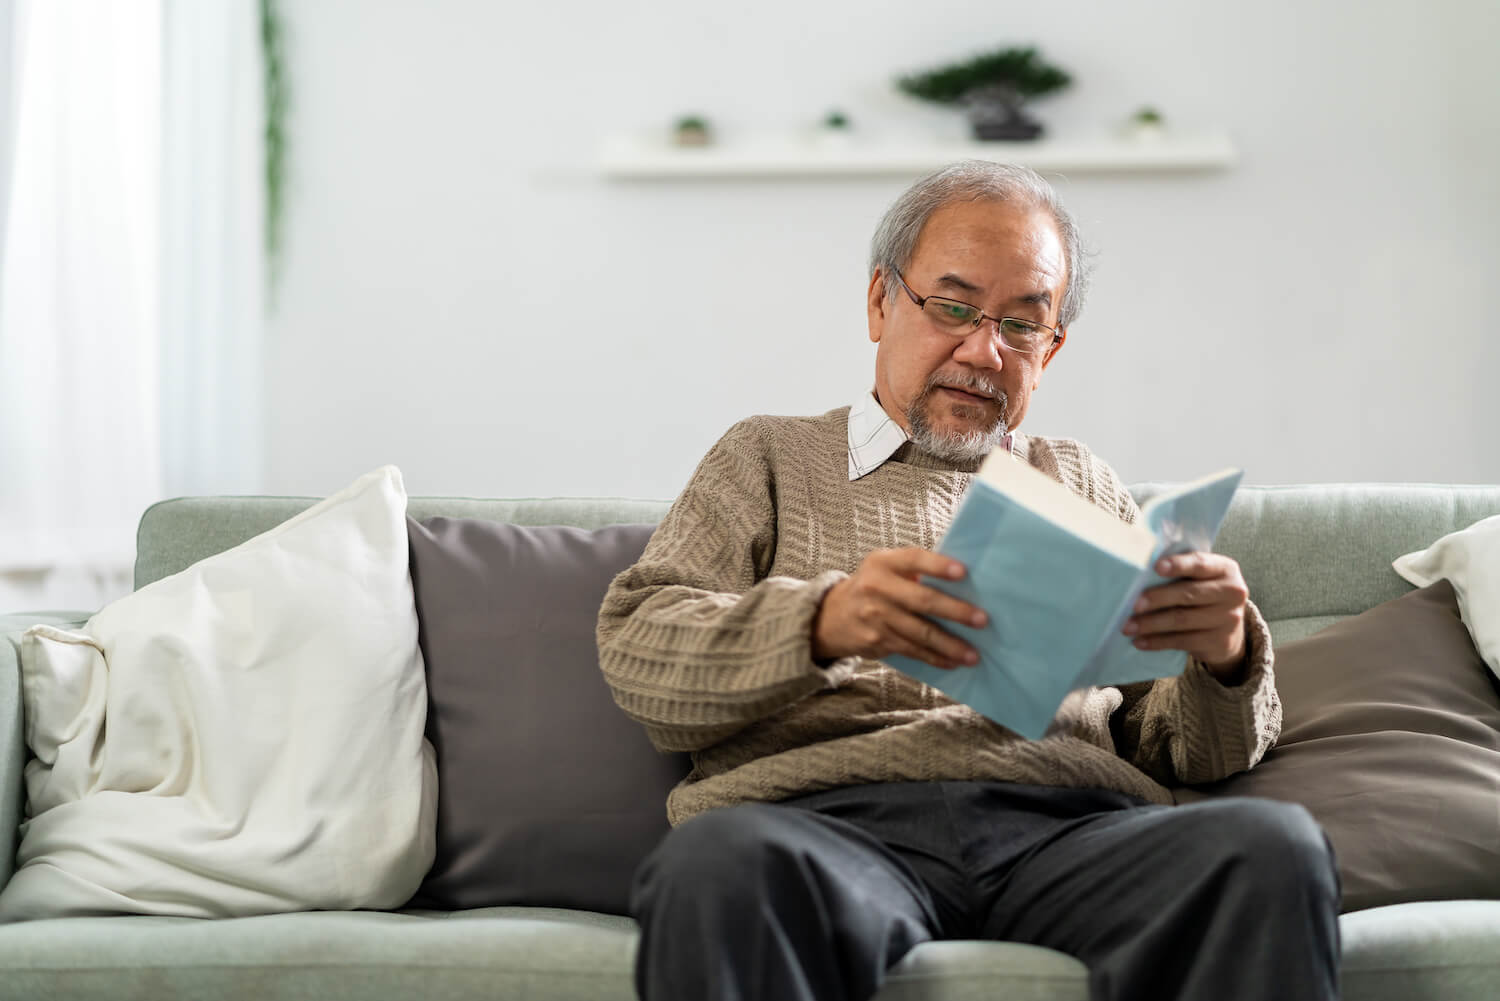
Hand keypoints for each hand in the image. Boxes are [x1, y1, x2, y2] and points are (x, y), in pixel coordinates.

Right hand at [812, 548, 987, 669]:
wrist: (832, 616)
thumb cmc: (873, 587)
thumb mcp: (885, 568)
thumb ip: (915, 571)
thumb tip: (964, 583)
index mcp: (882, 562)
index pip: (914, 559)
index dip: (938, 566)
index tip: (963, 572)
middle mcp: (876, 587)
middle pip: (922, 600)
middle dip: (955, 611)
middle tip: (981, 620)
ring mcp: (875, 616)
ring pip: (920, 632)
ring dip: (950, 645)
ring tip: (973, 654)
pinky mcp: (877, 640)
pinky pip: (912, 650)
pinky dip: (935, 658)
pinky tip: (953, 662)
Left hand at [1122, 552, 1248, 683]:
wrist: (1229, 629)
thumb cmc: (1203, 594)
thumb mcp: (1201, 577)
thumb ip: (1181, 570)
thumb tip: (1139, 571)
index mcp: (1225, 569)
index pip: (1200, 563)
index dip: (1178, 565)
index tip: (1156, 567)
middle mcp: (1233, 592)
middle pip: (1188, 594)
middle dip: (1157, 598)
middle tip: (1132, 605)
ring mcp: (1229, 619)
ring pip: (1182, 620)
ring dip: (1151, 624)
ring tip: (1127, 627)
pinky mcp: (1220, 642)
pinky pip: (1183, 641)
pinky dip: (1158, 642)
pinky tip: (1140, 641)